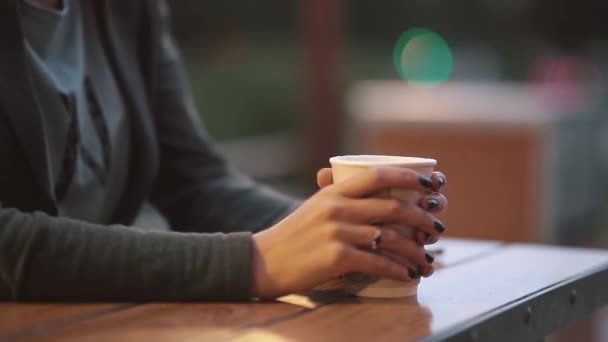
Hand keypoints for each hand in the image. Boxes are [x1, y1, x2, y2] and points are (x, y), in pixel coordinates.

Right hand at [251, 167, 443, 297]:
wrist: (263, 261)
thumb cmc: (292, 235)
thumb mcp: (314, 207)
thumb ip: (340, 197)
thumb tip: (375, 192)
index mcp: (334, 192)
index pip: (377, 175)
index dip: (408, 177)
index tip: (431, 184)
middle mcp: (337, 208)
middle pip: (392, 207)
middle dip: (422, 217)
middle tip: (438, 228)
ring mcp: (336, 232)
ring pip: (390, 237)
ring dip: (415, 251)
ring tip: (427, 260)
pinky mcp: (336, 258)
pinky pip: (377, 263)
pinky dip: (397, 271)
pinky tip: (408, 276)